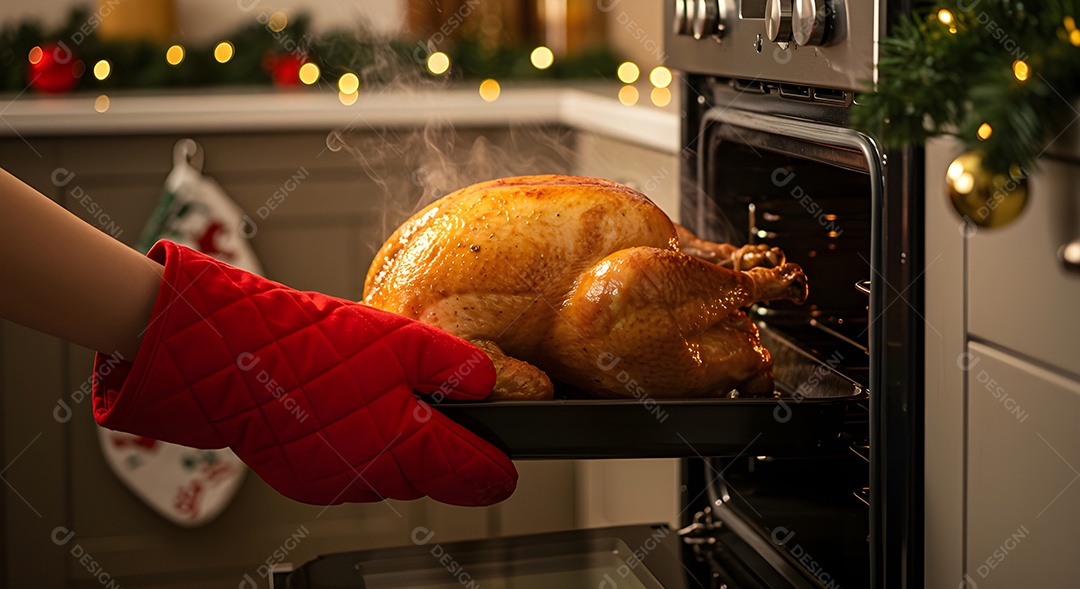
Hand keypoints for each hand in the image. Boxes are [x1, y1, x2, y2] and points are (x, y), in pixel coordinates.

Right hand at [92, 240, 515, 505]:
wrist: (230, 359)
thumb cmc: (310, 349)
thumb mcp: (400, 340)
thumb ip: (453, 365)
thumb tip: (489, 382)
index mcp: (407, 447)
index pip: (473, 477)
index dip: (496, 471)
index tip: (507, 470)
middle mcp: (374, 477)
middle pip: (432, 477)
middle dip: (444, 450)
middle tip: (440, 411)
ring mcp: (336, 485)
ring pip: (391, 474)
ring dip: (400, 447)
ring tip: (386, 399)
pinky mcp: (306, 481)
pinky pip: (353, 470)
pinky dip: (362, 447)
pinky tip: (350, 410)